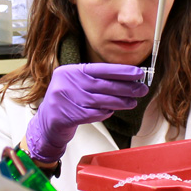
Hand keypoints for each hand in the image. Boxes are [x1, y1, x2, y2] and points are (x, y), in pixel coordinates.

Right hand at [25, 63, 148, 163]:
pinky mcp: (69, 115)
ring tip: (133, 102)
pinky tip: (113, 111)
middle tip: (142, 89)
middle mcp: (67, 83)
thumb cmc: (68, 100)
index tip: (138, 73)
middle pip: (103, 85)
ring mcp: (67, 99)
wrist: (47, 121)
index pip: (100, 69)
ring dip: (120, 102)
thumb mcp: (76, 83)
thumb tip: (126, 78)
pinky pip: (94, 114)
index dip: (121, 71)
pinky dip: (106, 112)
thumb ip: (95, 79)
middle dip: (126, 87)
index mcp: (70, 71)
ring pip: (101, 100)